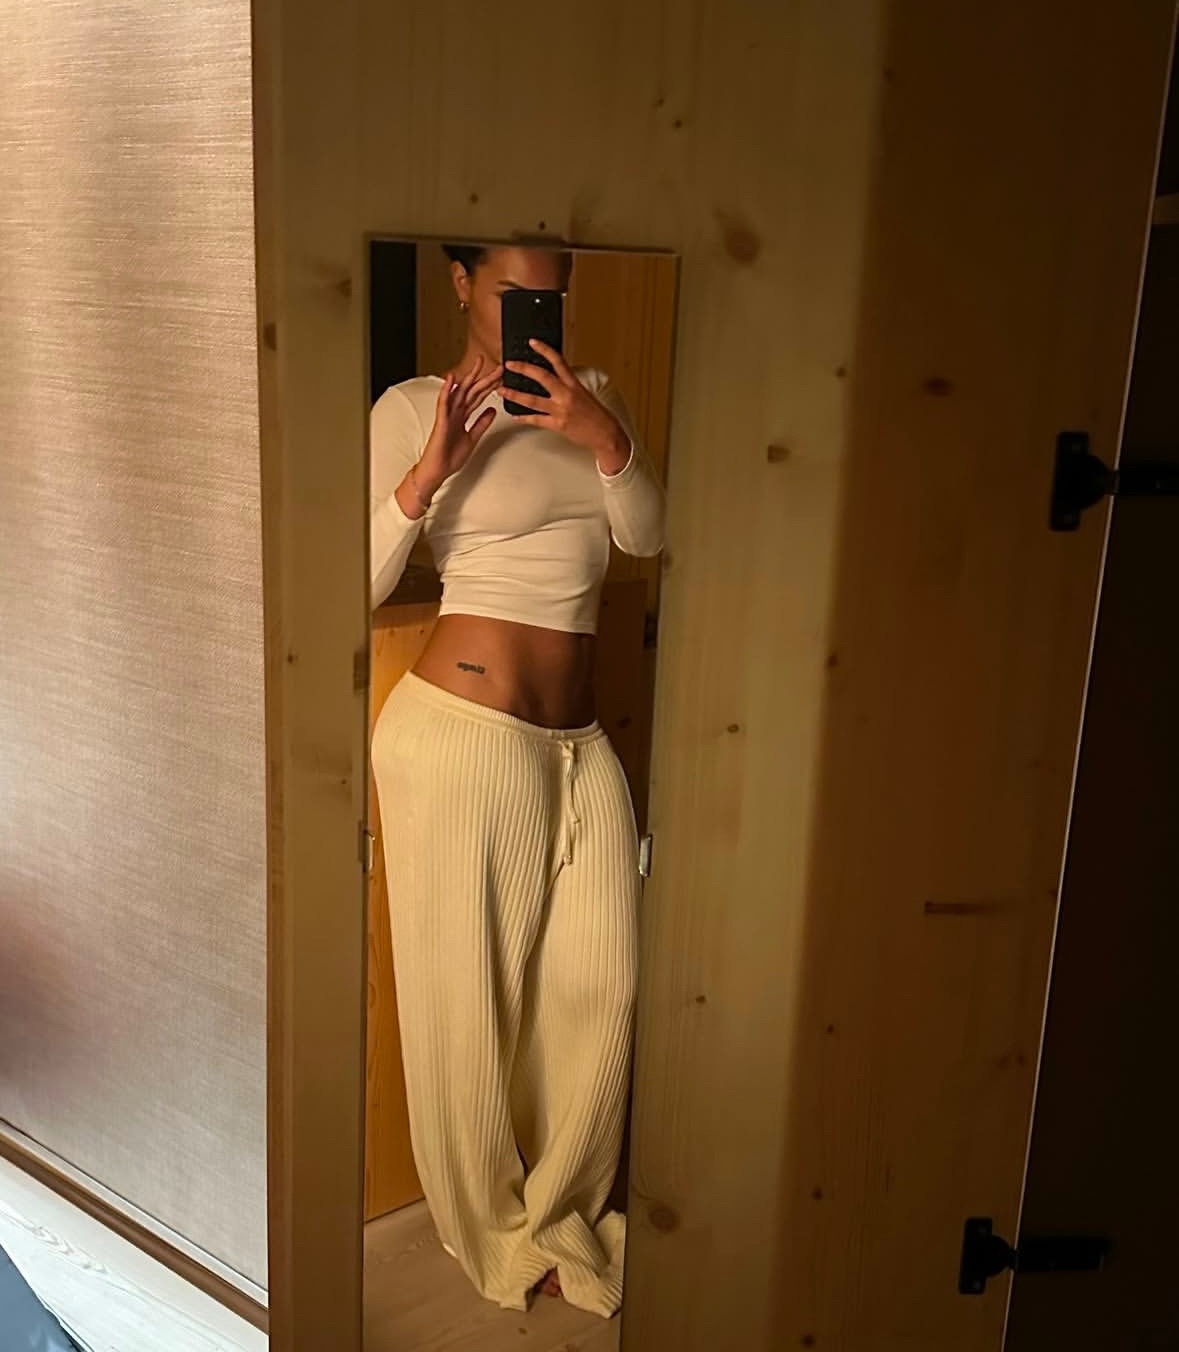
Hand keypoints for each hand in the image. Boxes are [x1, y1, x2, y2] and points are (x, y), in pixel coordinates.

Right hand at [416, 357, 503, 495]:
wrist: (437, 471)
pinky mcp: (441, 422)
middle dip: (485, 378)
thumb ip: (481, 423)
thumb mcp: (473, 438)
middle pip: (472, 391)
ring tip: (479, 364)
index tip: (501, 376)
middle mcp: (455, 413)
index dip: (490, 386)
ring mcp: (447, 415)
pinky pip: (443, 403)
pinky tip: (451, 379)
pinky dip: (446, 390)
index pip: (479, 397)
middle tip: (499, 366)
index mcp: (463, 416)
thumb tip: (493, 410)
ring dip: (469, 378)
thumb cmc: (450, 456)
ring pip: (460, 392)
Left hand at [502, 342, 630, 472]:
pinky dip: (523, 417)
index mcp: (574, 384)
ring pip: (533, 400)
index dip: (544, 350)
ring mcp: (561, 410)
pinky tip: (514, 415)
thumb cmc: (596, 415)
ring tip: (502, 390)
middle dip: (523, 368)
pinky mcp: (557, 425)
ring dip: (515, 394)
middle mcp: (566, 394)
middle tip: (509, 365)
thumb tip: (555, 377)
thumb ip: (568, 385)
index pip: (558, 361)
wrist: (605, 433)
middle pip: (541, 376)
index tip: (533, 342)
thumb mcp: (584, 393)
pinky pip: (536, 420)